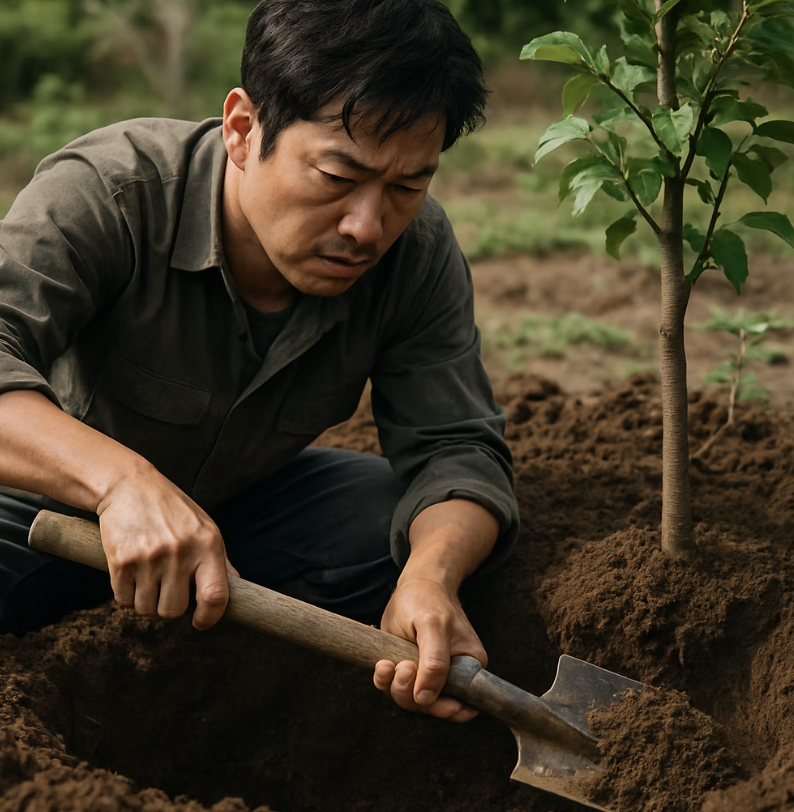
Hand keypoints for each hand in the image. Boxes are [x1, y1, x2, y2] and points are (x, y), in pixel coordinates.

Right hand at [96, 462, 238, 629]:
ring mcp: (150, 557)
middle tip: (166, 589)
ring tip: (148, 576)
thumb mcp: (204, 527)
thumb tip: (237, 588)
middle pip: (174, 610)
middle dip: (168, 607)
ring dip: (145, 601)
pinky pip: (123, 600)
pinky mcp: (122, 560)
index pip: (215, 596)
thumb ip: (220, 560)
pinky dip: (126, 594)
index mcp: (208, 544)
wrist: (129, 486)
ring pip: (146, 609)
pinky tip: (131, 572)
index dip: (209, 617)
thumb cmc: (171, 509)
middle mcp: (181, 552)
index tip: (200, 621)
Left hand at [373, 576, 486, 722]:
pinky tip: (382, 665)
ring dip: (396, 687)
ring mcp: (428, 673)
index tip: (424, 695)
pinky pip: (395, 687)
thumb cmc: (429, 599)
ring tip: (388, 664)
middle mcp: (452, 675)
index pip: (461, 706)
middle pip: (432, 706)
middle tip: (403, 668)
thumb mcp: (433, 626)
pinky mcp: (408, 668)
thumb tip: (426, 699)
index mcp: (470, 667)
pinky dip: (384, 681)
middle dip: (412, 695)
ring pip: (411, 699)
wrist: (416, 583)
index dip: (441, 708)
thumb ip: (434, 662)